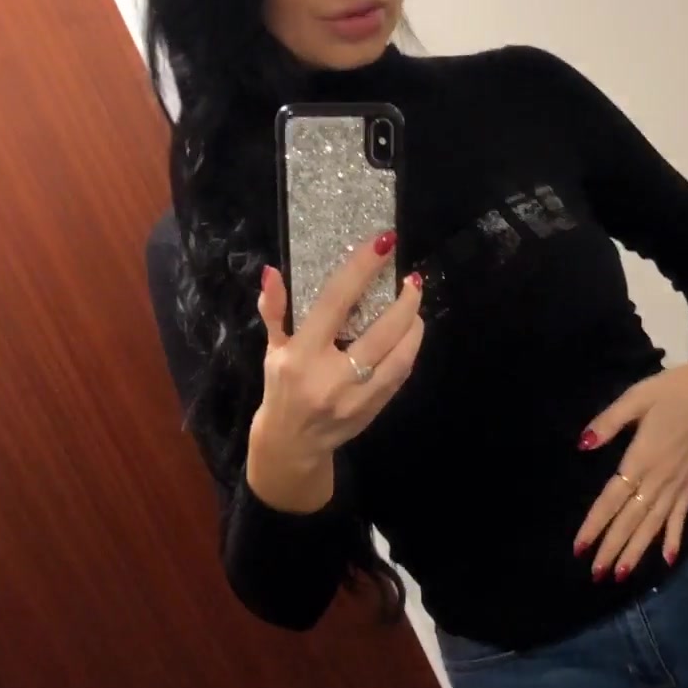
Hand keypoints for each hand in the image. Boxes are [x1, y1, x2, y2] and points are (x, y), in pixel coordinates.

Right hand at [246, 233, 424, 512]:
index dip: (361, 269)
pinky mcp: (373, 410)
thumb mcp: (272, 350)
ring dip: (414, 326)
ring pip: (400, 356)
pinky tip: (410, 332)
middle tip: (412, 279)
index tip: (384, 243)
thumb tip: (273, 272)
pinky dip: (409, 350)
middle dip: (405, 301)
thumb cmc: (281, 389)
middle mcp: (331, 377)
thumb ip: (275, 311)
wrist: (291, 444)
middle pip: (382, 332)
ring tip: (414, 303)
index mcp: (302, 355)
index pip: (336, 302)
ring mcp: (356, 397)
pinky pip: (401, 374)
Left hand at [573, 338, 687, 579]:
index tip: (580, 547)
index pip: (613, 499)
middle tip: (596, 574)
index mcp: (643, 457)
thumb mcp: (636, 397)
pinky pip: (681, 516)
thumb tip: (583, 444)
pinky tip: (668, 560)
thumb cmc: (670, 390)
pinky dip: (675, 538)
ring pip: (654, 524)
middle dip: (613, 548)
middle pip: (632, 519)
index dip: (595, 524)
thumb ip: (609, 422)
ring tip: (622, 574)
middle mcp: (660, 477)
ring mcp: (678, 484)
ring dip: (638, 550)